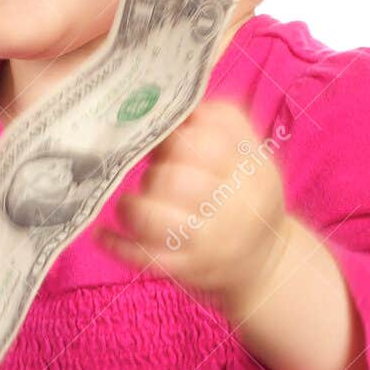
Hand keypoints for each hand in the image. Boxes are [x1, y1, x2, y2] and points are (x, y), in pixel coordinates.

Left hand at [93, 100, 288, 314]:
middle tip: (153, 175)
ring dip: (131, 206)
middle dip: (154, 172)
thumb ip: (221, 124)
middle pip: (175, 177)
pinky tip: (102, 234)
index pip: (206, 141)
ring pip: (154, 216)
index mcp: (249, 169)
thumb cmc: (247, 199)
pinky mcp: (187, 269)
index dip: (174, 137)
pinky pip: (142, 256)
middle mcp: (233, 205)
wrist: (266, 264)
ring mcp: (209, 241)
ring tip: (130, 203)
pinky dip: (115, 244)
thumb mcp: (250, 157)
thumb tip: (173, 100)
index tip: (165, 141)